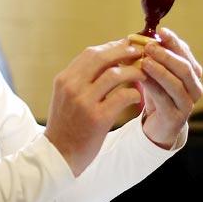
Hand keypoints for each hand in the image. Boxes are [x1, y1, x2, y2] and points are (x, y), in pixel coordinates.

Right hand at [44, 40, 146, 176]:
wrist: (59, 154)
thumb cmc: (66, 124)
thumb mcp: (65, 96)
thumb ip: (81, 79)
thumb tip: (107, 60)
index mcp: (64, 79)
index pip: (90, 53)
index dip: (112, 47)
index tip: (127, 46)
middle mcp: (72, 87)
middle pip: (102, 57)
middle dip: (124, 52)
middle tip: (140, 53)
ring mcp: (84, 102)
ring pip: (115, 74)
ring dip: (133, 72)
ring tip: (143, 75)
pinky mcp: (97, 118)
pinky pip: (122, 97)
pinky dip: (133, 94)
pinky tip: (137, 97)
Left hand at [139, 28, 202, 148]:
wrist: (157, 125)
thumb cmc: (157, 94)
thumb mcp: (156, 73)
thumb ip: (154, 56)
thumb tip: (140, 36)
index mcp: (193, 73)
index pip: (186, 54)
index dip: (174, 42)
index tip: (161, 31)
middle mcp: (195, 88)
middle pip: (185, 68)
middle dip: (167, 55)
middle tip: (149, 47)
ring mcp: (187, 104)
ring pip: (176, 84)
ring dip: (160, 71)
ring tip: (144, 61)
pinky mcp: (176, 117)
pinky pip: (164, 99)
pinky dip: (153, 86)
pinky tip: (141, 78)